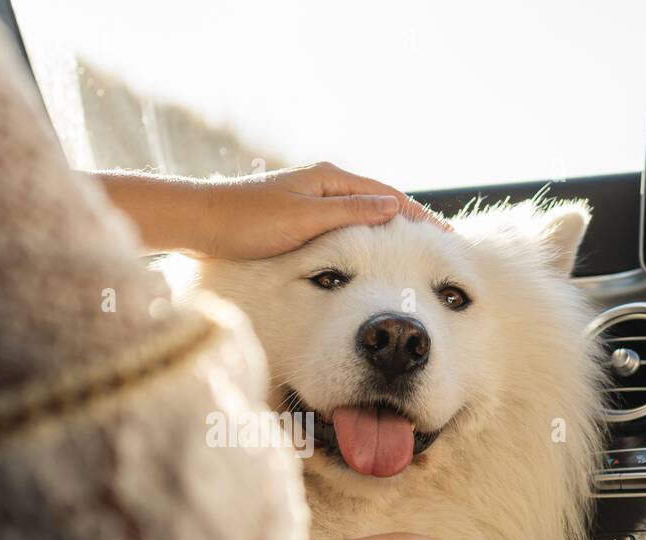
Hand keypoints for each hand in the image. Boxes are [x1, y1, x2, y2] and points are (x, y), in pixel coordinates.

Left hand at [91, 162, 449, 259]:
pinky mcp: (295, 219)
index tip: (447, 237)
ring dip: (389, 231)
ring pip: (361, 216)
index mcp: (330, 178)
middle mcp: (323, 184)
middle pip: (379, 203)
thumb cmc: (247, 223)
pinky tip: (369, 255)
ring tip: (414, 252)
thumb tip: (394, 208)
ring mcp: (309, 200)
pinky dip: (364, 238)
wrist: (198, 225)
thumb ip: (351, 213)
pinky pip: (343, 227)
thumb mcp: (305, 220)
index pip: (389, 197)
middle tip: (442, 247)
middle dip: (411, 224)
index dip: (420, 218)